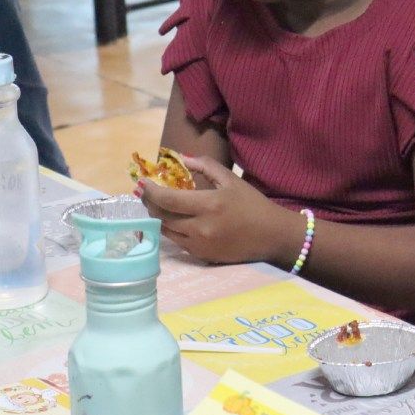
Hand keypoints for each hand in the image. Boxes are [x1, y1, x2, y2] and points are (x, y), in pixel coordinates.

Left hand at [137, 155, 300, 264]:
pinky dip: (171, 229)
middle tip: (146, 193)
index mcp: (208, 205)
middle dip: (149, 204)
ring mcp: (199, 245)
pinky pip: (177, 242)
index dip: (150, 191)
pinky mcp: (201, 256)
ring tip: (156, 206)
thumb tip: (182, 159)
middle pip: (161, 216)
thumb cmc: (253, 205)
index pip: (167, 199)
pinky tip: (173, 220)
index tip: (142, 182)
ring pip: (166, 231)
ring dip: (158, 217)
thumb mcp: (232, 180)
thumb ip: (206, 166)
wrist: (272, 236)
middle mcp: (200, 227)